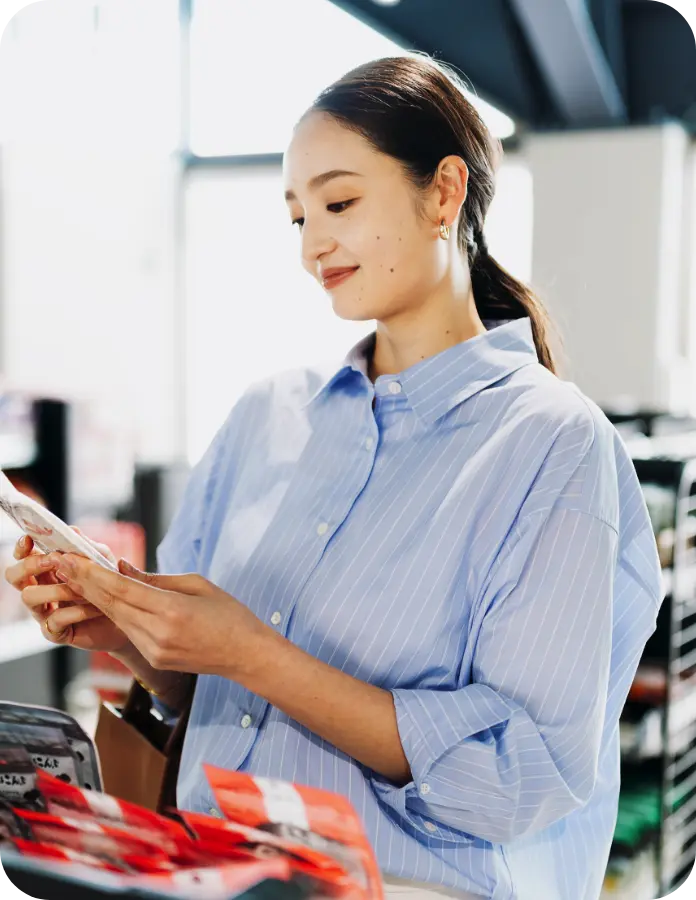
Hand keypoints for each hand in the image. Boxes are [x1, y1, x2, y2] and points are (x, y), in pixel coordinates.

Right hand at [4, 531, 130, 652]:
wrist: (127, 616)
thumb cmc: (109, 586)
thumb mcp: (103, 561)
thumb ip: (87, 547)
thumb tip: (72, 530)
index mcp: (47, 570)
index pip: (23, 556)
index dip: (22, 547)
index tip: (29, 539)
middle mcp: (40, 589)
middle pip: (14, 575)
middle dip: (30, 565)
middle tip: (53, 561)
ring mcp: (44, 612)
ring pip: (29, 596)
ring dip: (57, 589)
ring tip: (83, 589)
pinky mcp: (55, 632)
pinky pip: (54, 619)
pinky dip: (77, 611)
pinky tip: (95, 608)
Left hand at [42, 554, 270, 679]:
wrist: (246, 655)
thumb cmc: (229, 614)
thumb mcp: (197, 585)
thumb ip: (157, 579)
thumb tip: (123, 568)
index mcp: (172, 611)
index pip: (122, 589)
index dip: (93, 573)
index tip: (71, 558)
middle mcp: (158, 633)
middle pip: (112, 605)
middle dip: (84, 583)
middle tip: (60, 562)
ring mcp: (155, 650)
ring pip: (117, 618)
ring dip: (95, 598)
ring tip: (74, 577)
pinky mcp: (155, 659)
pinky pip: (130, 631)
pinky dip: (116, 613)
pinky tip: (104, 599)